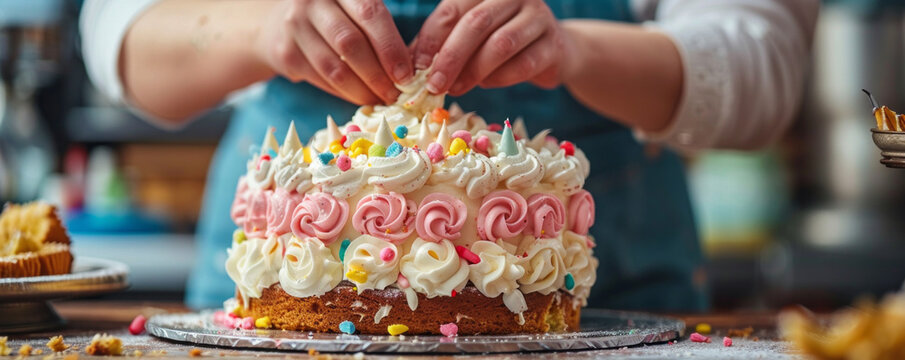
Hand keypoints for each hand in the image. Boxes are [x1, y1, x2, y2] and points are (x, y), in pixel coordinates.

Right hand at [256, 0, 412, 104]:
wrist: (277, 23)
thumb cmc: (331, 17)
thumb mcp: (352, 8)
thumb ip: (378, 29)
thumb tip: (408, 70)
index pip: (371, 14)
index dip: (390, 47)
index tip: (407, 74)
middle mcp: (313, 1)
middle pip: (351, 43)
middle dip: (378, 74)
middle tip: (395, 94)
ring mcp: (295, 26)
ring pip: (335, 67)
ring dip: (362, 90)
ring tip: (380, 100)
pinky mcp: (285, 53)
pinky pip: (321, 80)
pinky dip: (344, 93)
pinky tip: (359, 97)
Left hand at [411, 0, 574, 95]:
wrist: (553, 51)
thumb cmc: (500, 42)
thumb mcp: (468, 39)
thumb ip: (440, 46)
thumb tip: (407, 67)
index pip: (451, 10)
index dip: (431, 40)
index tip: (415, 68)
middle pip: (475, 24)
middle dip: (451, 57)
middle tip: (435, 85)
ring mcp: (538, 17)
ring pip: (500, 44)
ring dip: (474, 70)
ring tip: (456, 88)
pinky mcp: (553, 44)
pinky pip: (523, 64)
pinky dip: (499, 79)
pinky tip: (486, 85)